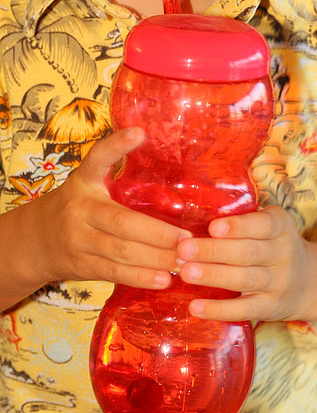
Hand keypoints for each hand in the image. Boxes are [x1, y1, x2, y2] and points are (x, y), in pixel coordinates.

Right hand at [33, 128, 187, 289]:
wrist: (31, 243)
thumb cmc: (75, 208)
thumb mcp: (88, 185)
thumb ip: (118, 178)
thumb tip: (175, 176)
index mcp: (84, 182)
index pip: (97, 159)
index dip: (117, 145)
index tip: (140, 132)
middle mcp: (80, 209)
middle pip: (123, 222)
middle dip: (158, 233)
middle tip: (188, 239)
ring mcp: (79, 240)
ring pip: (121, 251)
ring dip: (156, 258)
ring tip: (184, 261)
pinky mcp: (81, 266)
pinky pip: (114, 273)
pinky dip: (141, 277)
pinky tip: (164, 279)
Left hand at [176, 206, 311, 321]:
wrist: (309, 281)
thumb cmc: (274, 246)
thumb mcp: (270, 226)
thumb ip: (242, 222)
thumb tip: (194, 220)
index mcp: (281, 227)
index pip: (263, 225)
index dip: (238, 227)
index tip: (213, 227)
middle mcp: (284, 253)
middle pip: (248, 253)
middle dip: (214, 251)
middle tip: (184, 249)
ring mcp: (278, 282)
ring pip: (244, 279)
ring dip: (213, 276)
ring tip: (185, 272)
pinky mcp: (270, 307)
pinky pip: (243, 310)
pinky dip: (218, 310)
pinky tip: (195, 306)